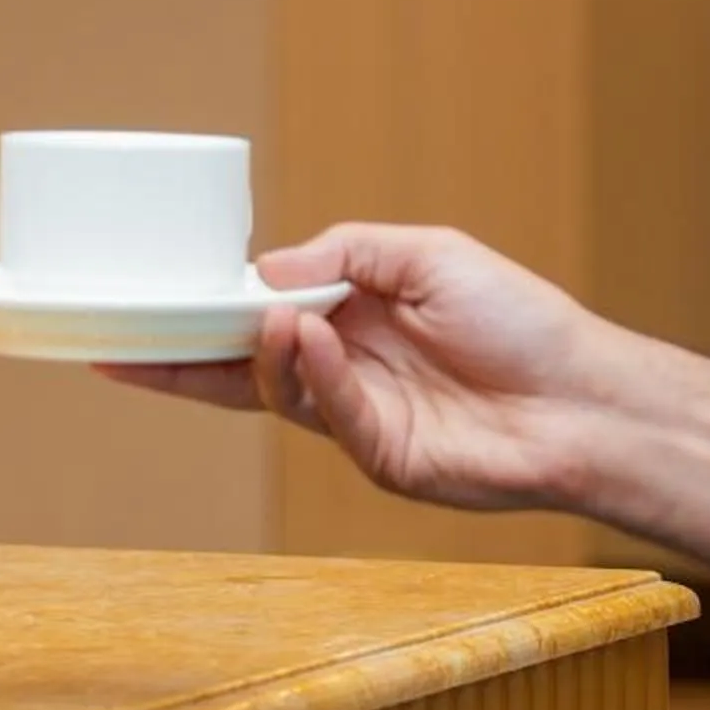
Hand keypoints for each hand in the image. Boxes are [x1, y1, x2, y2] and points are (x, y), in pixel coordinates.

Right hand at [100, 223, 617, 510]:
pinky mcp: (379, 457)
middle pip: (235, 366)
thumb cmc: (522, 322)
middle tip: (120, 343)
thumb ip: (344, 251)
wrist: (589, 399)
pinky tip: (310, 339)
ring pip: (274, 390)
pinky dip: (314, 375)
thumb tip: (261, 271)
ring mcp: (355, 418)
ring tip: (272, 317)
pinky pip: (328, 414)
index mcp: (345, 320)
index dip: (195, 314)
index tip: (138, 304)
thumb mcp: (428, 254)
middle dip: (173, 358)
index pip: (250, 317)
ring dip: (264, 351)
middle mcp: (338, 371)